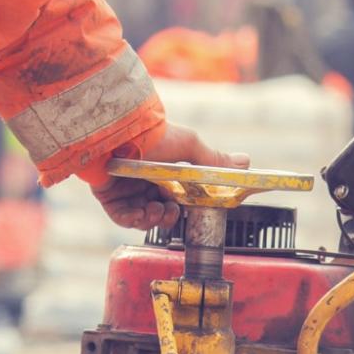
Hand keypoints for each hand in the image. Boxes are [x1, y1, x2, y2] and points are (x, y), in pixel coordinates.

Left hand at [92, 123, 249, 230]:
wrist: (124, 133)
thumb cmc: (157, 136)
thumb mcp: (190, 147)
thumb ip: (214, 160)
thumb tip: (246, 163)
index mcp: (161, 172)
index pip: (174, 198)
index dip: (183, 207)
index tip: (189, 208)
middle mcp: (143, 182)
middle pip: (159, 211)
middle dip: (169, 217)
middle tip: (172, 212)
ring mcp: (124, 190)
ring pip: (142, 218)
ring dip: (153, 219)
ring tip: (158, 210)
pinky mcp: (108, 197)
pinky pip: (122, 218)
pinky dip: (134, 220)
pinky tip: (143, 214)